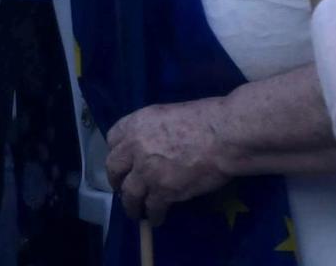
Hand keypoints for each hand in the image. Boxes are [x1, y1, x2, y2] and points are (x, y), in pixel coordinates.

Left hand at [105, 97, 232, 223]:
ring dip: (130, 205)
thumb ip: (151, 130)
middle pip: (114, 167)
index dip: (117, 153)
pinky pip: (152, 207)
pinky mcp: (163, 190)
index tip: (122, 162)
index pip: (113, 140)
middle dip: (116, 180)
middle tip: (121, 189)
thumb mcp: (165, 114)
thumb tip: (152, 143)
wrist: (222, 136)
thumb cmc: (203, 119)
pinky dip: (153, 216)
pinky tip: (156, 219)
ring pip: (129, 193)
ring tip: (135, 212)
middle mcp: (134, 147)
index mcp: (135, 124)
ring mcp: (146, 171)